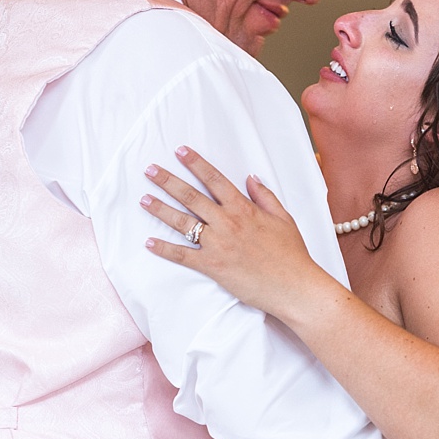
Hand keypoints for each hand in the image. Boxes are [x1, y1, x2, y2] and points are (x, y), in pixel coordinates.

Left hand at [142, 149, 328, 322]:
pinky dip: (165, 249)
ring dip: (160, 209)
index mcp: (244, 210)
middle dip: (167, 181)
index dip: (196, 163)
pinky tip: (149, 242)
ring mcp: (218, 244)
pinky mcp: (213, 266)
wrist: (295, 287)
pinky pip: (183, 255)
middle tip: (150, 170)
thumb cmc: (292, 255)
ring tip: (144, 199)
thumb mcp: (284, 219)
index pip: (215, 180)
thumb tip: (250, 178)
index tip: (179, 151)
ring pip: (182, 222)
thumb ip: (265, 196)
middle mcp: (227, 223)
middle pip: (191, 196)